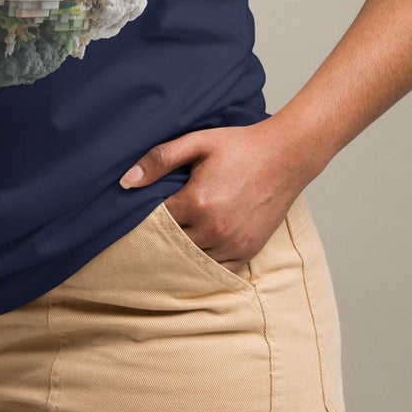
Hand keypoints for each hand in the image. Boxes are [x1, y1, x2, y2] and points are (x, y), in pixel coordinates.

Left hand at [119, 118, 319, 271]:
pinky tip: (195, 248)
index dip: (145, 215)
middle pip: (172, 243)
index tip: (140, 209)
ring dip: (181, 250)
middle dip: (160, 235)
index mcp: (198, 201)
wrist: (285, 156)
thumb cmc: (239, 146)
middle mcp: (215, 228)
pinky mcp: (249, 251)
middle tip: (151, 226)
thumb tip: (126, 182)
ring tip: (173, 235)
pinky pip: (218, 269)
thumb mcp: (196, 142)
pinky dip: (204, 262)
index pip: (156, 220)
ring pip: (192, 259)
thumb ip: (158, 160)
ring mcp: (234, 244)